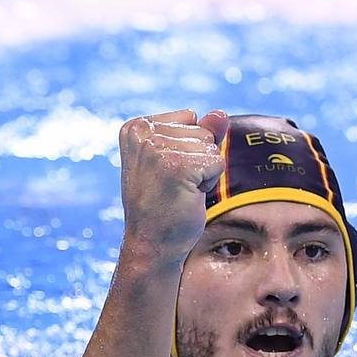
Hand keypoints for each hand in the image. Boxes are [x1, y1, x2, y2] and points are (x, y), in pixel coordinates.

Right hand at [118, 109, 228, 261]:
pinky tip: (185, 196)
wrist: (152, 242)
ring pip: (212, 147)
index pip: (190, 117)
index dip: (188, 148)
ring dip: (204, 172)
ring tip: (178, 190)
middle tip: (173, 184)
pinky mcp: (177, 165)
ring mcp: (157, 148)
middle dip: (198, 160)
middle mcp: (142, 133)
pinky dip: (209, 182)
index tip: (165, 171)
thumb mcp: (180, 160)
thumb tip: (221, 113)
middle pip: (203, 131)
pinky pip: (217, 162)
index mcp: (135, 127)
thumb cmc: (166, 202)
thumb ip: (201, 132)